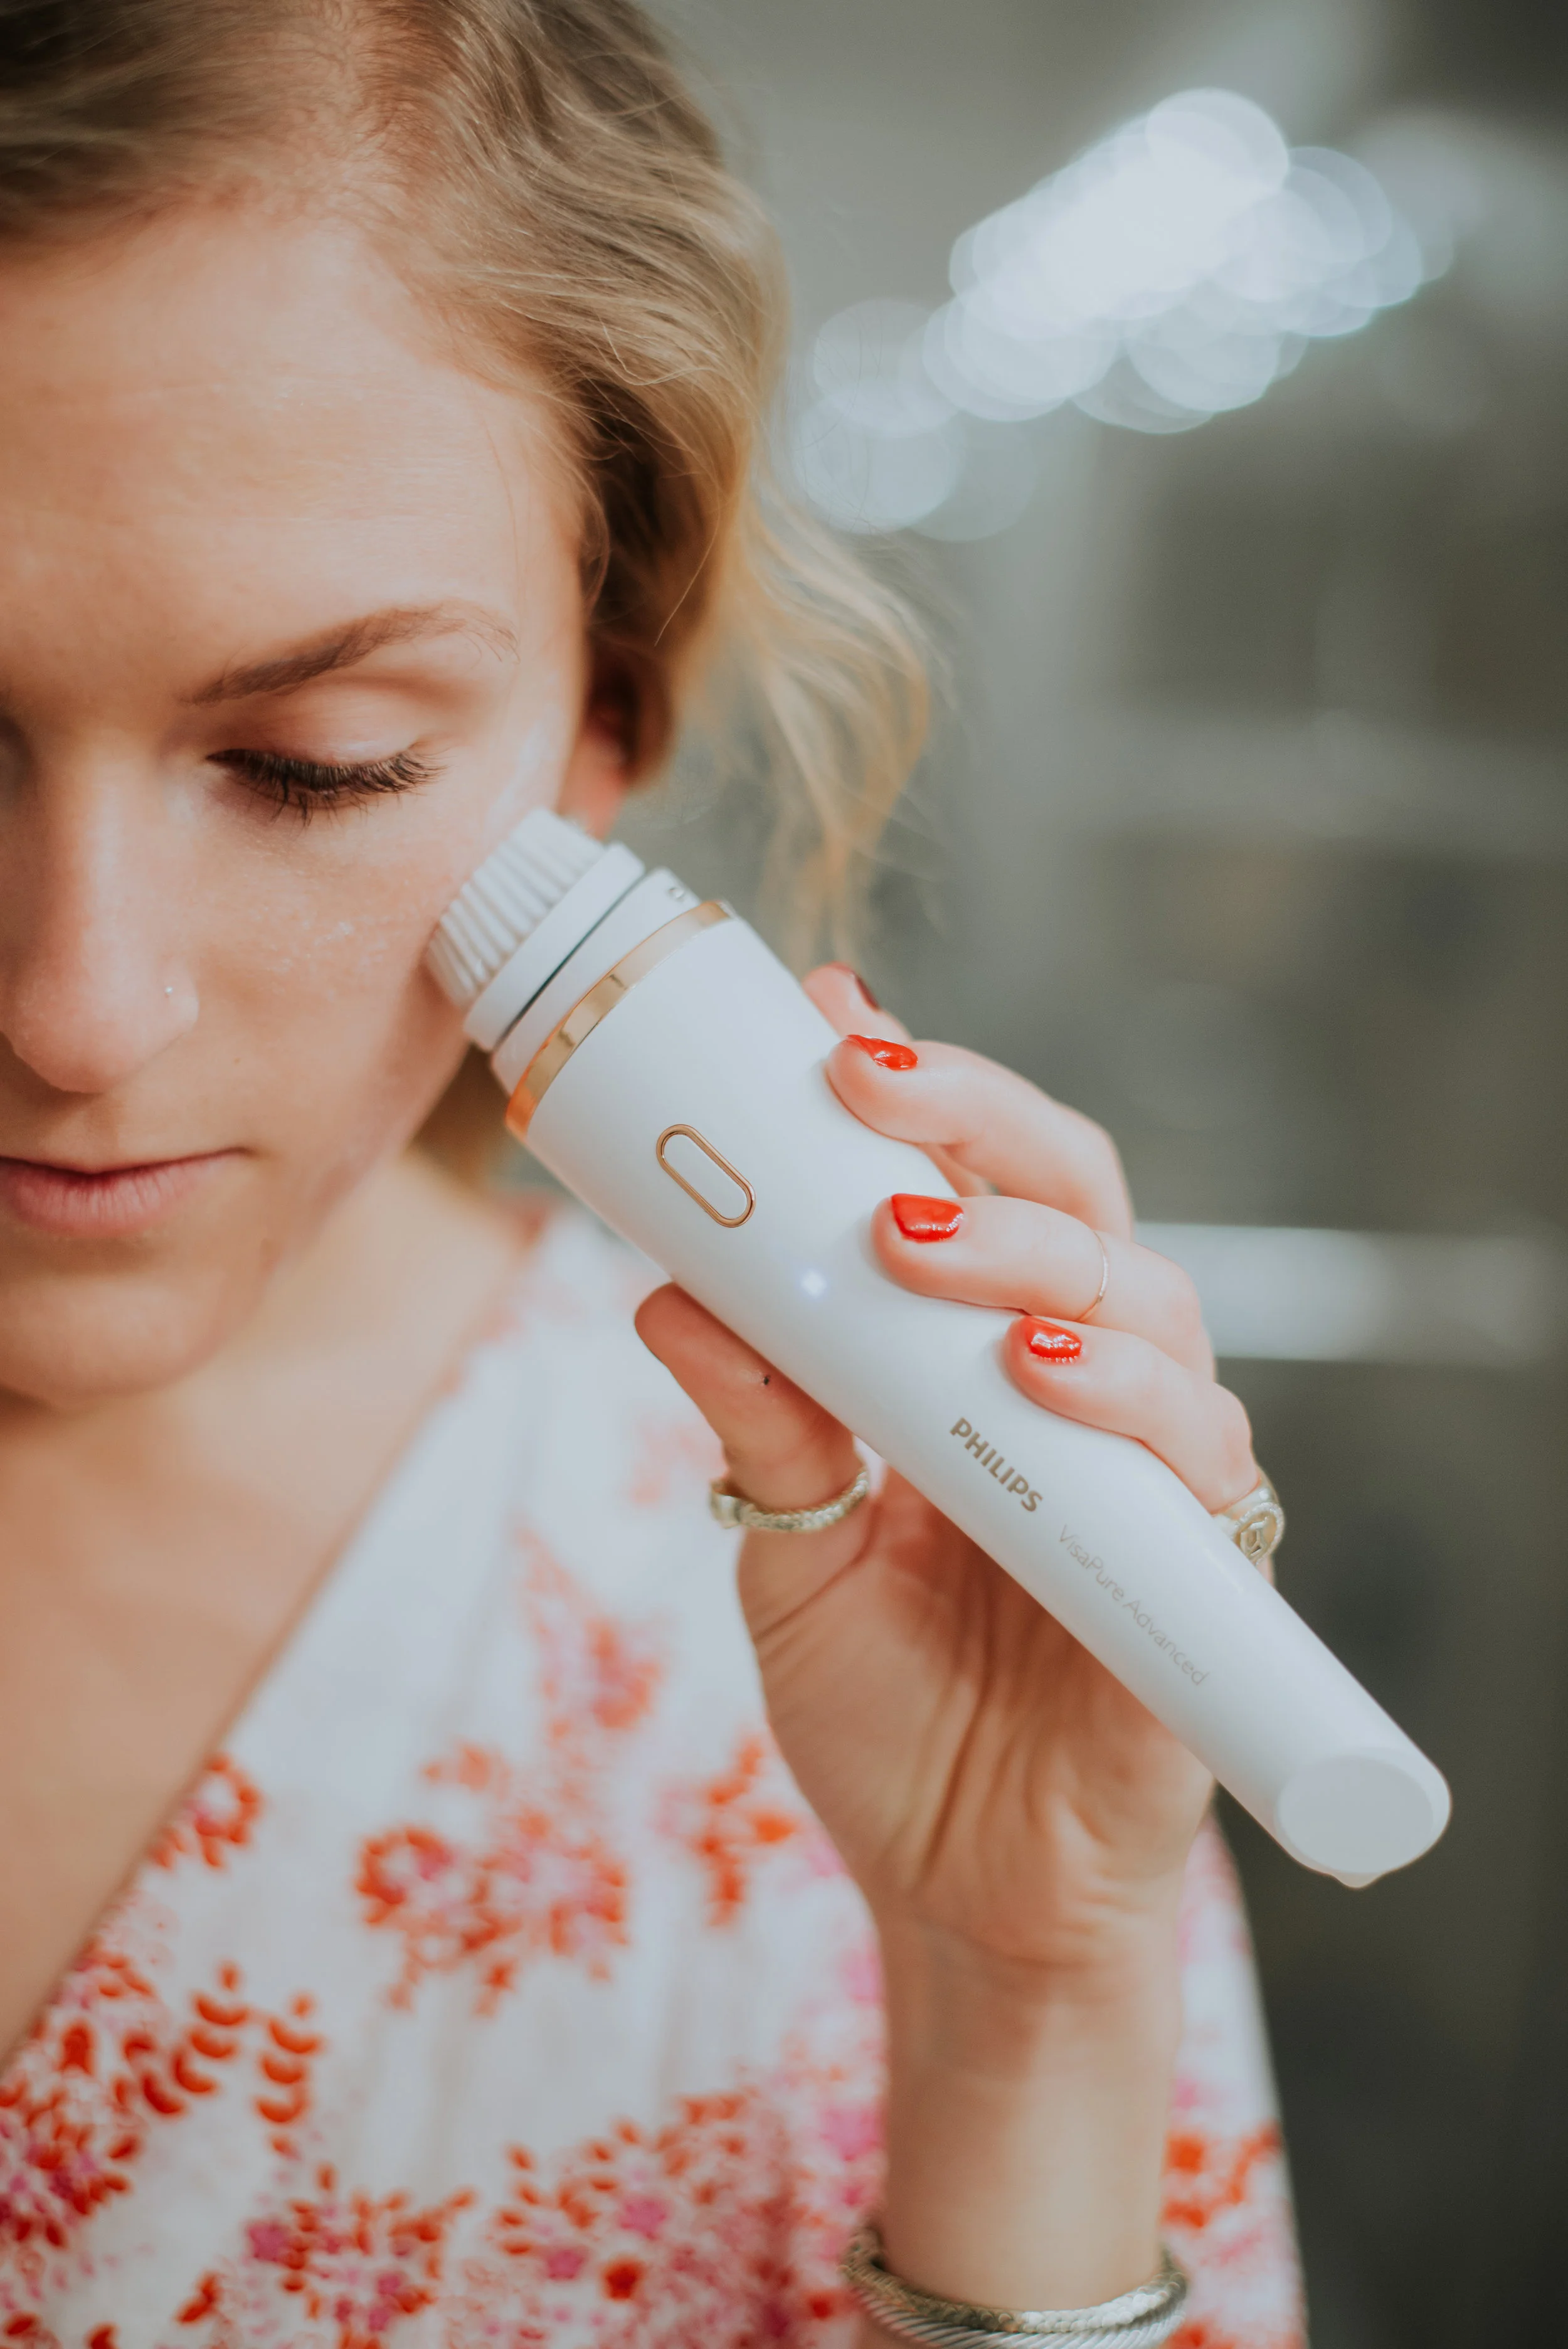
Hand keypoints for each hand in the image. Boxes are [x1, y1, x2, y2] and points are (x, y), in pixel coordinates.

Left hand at [636, 964, 1259, 1984]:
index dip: (921, 1097)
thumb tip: (666, 1285)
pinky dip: (1126, 1394)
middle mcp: (1082, 1389)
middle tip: (868, 1081)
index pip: (973, 1188)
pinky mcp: (1205, 1565)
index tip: (831, 1016)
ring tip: (914, 1239)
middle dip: (977, 1122)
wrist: (969, 1899)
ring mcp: (1151, 1467)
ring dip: (1030, 1250)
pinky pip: (1196, 1451)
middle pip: (1072, 1202)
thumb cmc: (895, 1717)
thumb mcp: (791, 1553)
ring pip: (1144, 1298)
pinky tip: (1036, 1369)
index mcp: (981, 1363)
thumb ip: (759, 1422)